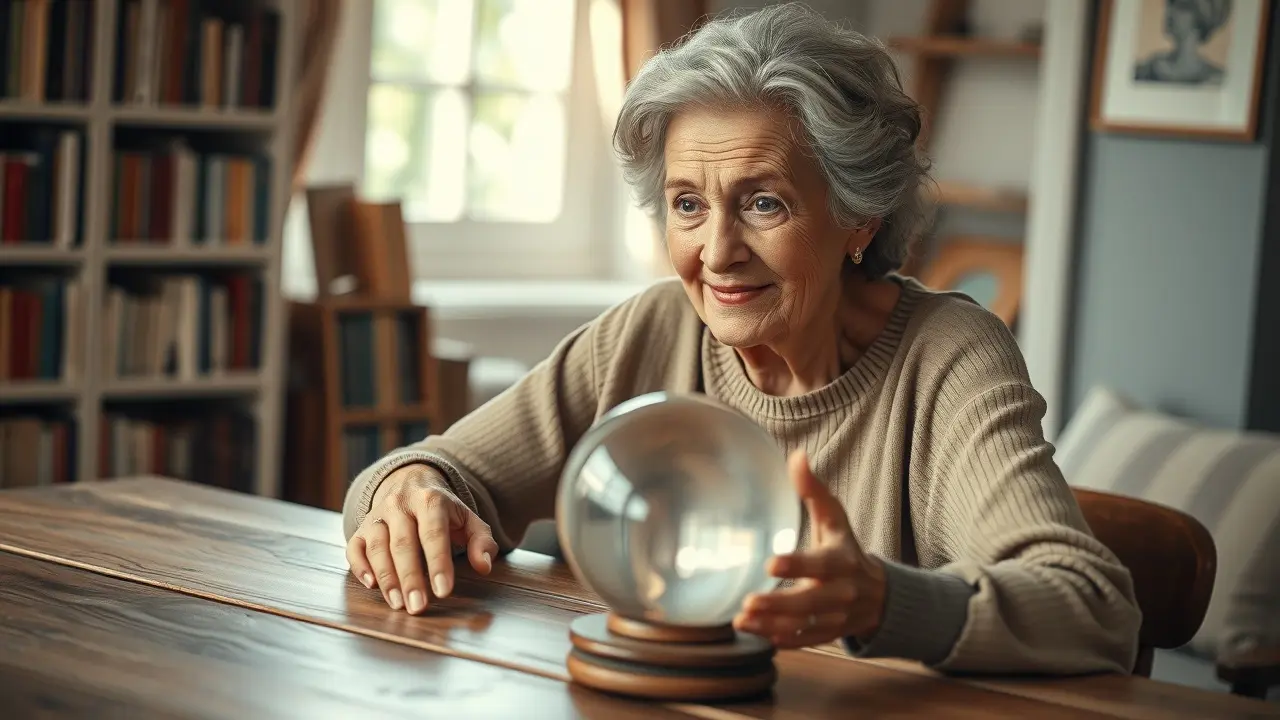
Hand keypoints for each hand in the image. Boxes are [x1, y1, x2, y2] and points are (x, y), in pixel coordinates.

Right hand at [345, 464, 498, 614]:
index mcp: (431, 500)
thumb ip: (482, 541)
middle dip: (410, 578)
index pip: (434, 533)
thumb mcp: (468, 519)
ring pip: (377, 546)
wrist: (410, 482)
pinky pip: (354, 547)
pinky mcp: (361, 528)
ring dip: (386, 577)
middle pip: (403, 543)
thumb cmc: (444, 511)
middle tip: (418, 608)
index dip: (438, 562)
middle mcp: (400, 504)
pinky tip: (371, 585)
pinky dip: (360, 566)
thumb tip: (484, 566)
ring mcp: (377, 515)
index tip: (443, 591)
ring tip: (398, 604)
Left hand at [732, 450, 887, 648]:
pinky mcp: (827, 634)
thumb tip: (797, 456)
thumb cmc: (845, 549)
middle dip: (779, 604)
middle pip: (809, 601)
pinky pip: (805, 640)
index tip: (771, 563)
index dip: (796, 564)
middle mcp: (840, 591)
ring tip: (742, 619)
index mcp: (840, 561)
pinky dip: (782, 640)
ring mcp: (835, 616)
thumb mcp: (834, 519)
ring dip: (771, 625)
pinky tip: (757, 633)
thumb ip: (813, 491)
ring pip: (803, 625)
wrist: (880, 595)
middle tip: (748, 601)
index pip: (819, 563)